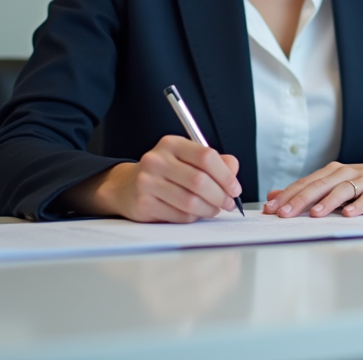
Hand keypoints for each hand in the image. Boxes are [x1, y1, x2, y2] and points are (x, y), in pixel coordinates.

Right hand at [70, 135, 241, 222]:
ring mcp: (147, 182)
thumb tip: (233, 170)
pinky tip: (194, 214)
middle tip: (228, 204)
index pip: (206, 156)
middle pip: (199, 181)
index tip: (235, 188)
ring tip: (214, 210)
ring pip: (190, 201)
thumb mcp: (187, 159)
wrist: (127, 187)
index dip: (226, 175)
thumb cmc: (165, 173)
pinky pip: (179, 215)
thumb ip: (215, 162)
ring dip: (209, 209)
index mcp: (172, 144)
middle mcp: (157, 160)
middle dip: (220, 196)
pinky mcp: (144, 203)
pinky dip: (193, 218)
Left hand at [262, 160, 362, 217]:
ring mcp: (362, 181)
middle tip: (284, 213)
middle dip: (300, 199)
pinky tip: (348, 214)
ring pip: (342, 190)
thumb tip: (273, 195)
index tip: (270, 208)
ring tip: (315, 214)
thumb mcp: (331, 183)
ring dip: (328, 202)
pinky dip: (358, 205)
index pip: (305, 183)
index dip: (286, 195)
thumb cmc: (359, 182)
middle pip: (319, 185)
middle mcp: (344, 173)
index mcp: (330, 172)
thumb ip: (304, 190)